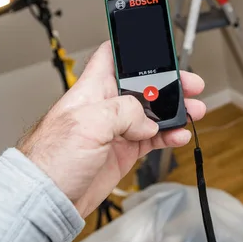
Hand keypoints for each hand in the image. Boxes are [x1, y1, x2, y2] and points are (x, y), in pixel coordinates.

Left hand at [17, 41, 205, 216]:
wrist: (48, 200)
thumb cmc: (51, 160)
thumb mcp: (88, 124)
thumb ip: (123, 112)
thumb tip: (146, 120)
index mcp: (94, 89)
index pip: (113, 55)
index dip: (134, 46)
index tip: (155, 40)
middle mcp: (107, 105)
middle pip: (144, 84)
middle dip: (170, 82)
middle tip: (190, 84)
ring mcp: (117, 129)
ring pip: (154, 112)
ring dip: (176, 110)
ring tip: (195, 111)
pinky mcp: (124, 151)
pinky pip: (153, 137)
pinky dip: (170, 135)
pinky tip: (179, 135)